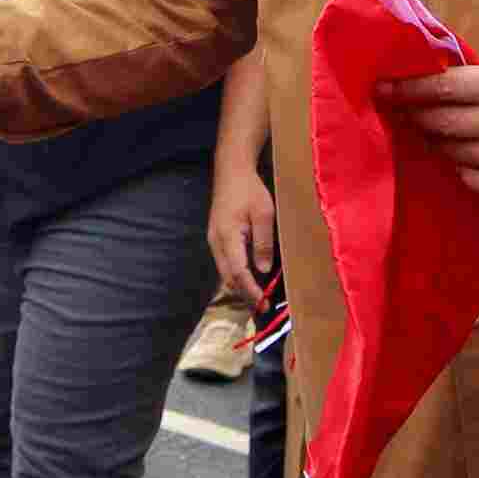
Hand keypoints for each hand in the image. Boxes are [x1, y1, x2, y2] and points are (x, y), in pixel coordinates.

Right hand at [207, 158, 279, 307]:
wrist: (231, 172)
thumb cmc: (250, 190)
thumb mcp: (264, 213)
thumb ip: (263, 242)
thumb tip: (263, 269)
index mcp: (228, 236)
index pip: (238, 271)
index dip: (250, 290)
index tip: (262, 303)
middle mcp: (216, 242)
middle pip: (228, 276)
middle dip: (244, 293)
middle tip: (263, 306)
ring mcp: (214, 240)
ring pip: (225, 272)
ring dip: (240, 285)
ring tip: (258, 295)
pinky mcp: (217, 238)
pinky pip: (225, 262)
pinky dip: (236, 274)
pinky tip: (249, 277)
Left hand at [377, 39, 478, 196]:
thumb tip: (450, 80)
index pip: (442, 90)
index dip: (407, 90)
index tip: (382, 88)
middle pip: (443, 124)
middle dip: (415, 116)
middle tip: (400, 111)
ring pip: (457, 153)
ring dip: (436, 142)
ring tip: (428, 132)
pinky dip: (465, 173)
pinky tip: (460, 160)